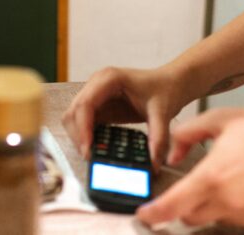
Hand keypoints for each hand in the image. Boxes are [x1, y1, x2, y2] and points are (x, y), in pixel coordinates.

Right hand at [62, 66, 187, 166]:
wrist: (170, 83)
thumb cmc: (165, 90)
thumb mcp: (163, 113)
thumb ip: (158, 138)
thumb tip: (153, 164)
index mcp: (109, 79)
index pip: (85, 104)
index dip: (82, 127)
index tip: (88, 149)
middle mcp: (97, 84)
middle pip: (73, 111)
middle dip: (78, 135)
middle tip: (90, 157)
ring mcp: (95, 94)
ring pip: (73, 117)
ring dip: (79, 136)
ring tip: (93, 154)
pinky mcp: (99, 106)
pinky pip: (83, 122)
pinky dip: (86, 136)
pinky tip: (98, 148)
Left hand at [137, 106, 243, 232]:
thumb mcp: (218, 119)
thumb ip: (186, 135)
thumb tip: (171, 154)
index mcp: (211, 177)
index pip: (172, 206)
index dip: (154, 214)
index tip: (145, 215)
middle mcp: (228, 201)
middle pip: (191, 217)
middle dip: (187, 205)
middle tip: (200, 186)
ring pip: (218, 220)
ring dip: (218, 206)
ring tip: (238, 179)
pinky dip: (243, 210)